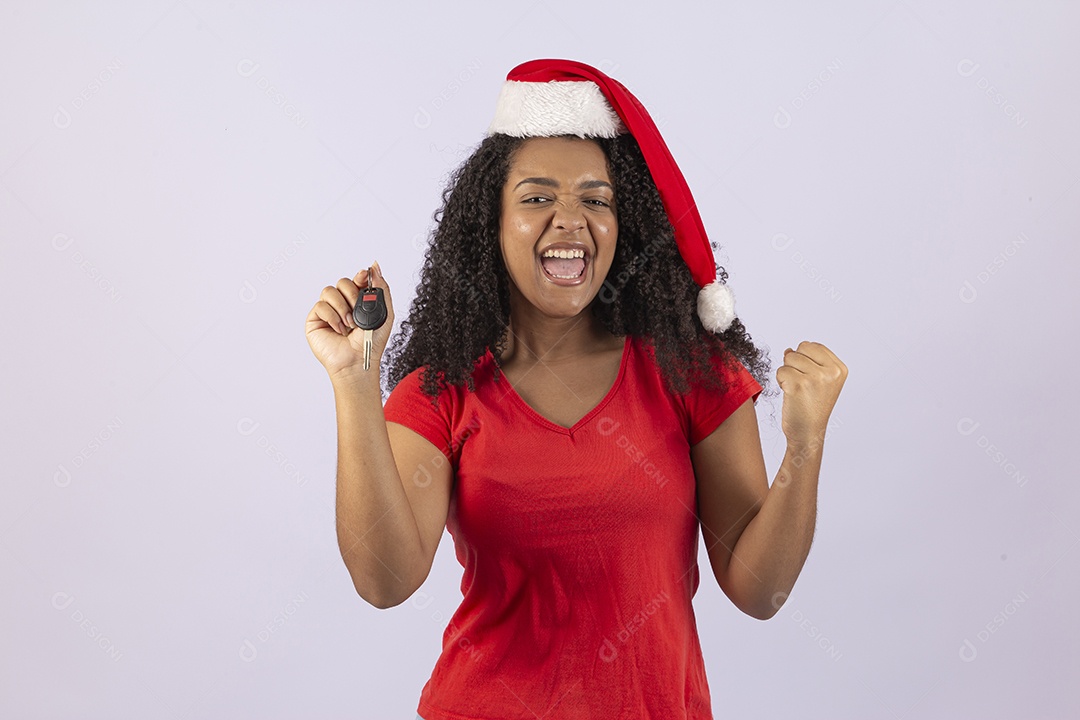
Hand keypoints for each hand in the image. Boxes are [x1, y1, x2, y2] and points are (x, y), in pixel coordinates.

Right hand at [305, 261, 395, 380]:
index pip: (357, 279)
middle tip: (358, 311)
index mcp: (358, 301)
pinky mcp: (315, 319)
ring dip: (342, 307)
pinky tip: (340, 330)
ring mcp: (328, 311)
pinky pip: (320, 305)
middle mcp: (342, 304)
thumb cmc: (371, 343)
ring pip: (329, 291)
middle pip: (342, 281)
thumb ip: (382, 289)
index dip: (360, 275)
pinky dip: (333, 317)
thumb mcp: (385, 313)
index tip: (365, 276)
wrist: (358, 361)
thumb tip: (375, 266)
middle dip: (353, 295)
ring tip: (350, 324)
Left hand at [776, 341, 847, 447]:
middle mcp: (831, 372)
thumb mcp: (819, 381)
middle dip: (794, 364)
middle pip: (800, 349)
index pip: (812, 345)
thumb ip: (809, 362)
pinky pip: (780, 371)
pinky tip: (790, 395)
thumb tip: (789, 350)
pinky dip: (780, 382)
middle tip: (802, 385)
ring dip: (787, 373)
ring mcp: (816, 378)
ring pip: (788, 358)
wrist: (808, 433)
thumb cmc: (812, 408)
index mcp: (839, 368)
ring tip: (797, 390)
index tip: (809, 378)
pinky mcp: (799, 385)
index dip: (804, 359)